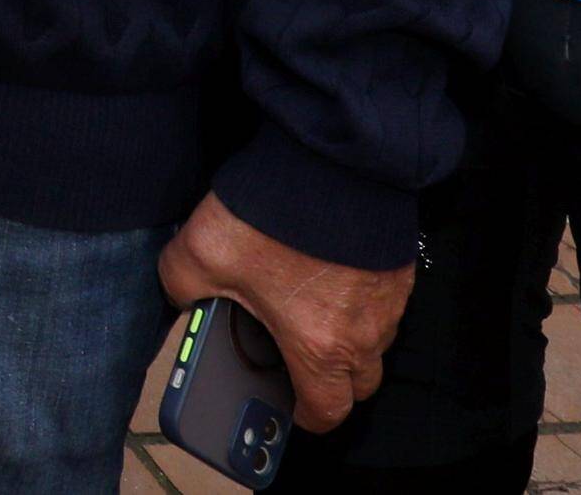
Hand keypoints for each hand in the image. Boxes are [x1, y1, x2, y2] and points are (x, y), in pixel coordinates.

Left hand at [154, 191, 409, 431]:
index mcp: (319, 346)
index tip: (291, 407)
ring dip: (347, 338)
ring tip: (307, 309)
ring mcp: (388, 301)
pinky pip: (384, 304)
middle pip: (359, 382)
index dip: (308, 417)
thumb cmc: (273, 216)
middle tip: (297, 358)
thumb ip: (181, 287)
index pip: (328, 411)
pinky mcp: (399, 268)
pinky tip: (327, 273)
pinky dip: (360, 300)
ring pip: (375, 342)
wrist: (334, 162)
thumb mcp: (200, 253)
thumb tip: (182, 299)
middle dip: (331, 381)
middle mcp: (365, 333)